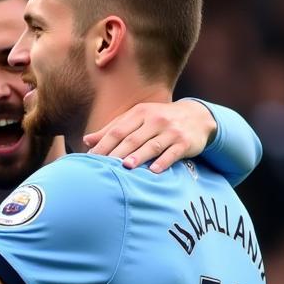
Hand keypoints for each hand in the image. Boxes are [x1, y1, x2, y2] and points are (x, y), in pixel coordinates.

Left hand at [83, 99, 215, 173]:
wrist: (197, 117)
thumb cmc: (158, 121)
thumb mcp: (137, 119)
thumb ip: (113, 129)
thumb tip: (87, 141)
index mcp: (140, 113)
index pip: (118, 130)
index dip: (104, 144)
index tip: (91, 158)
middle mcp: (156, 120)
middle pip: (132, 139)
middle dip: (117, 153)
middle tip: (103, 166)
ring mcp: (171, 130)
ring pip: (152, 145)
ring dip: (139, 156)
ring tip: (126, 166)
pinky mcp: (185, 142)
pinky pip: (173, 153)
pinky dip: (163, 162)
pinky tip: (154, 171)